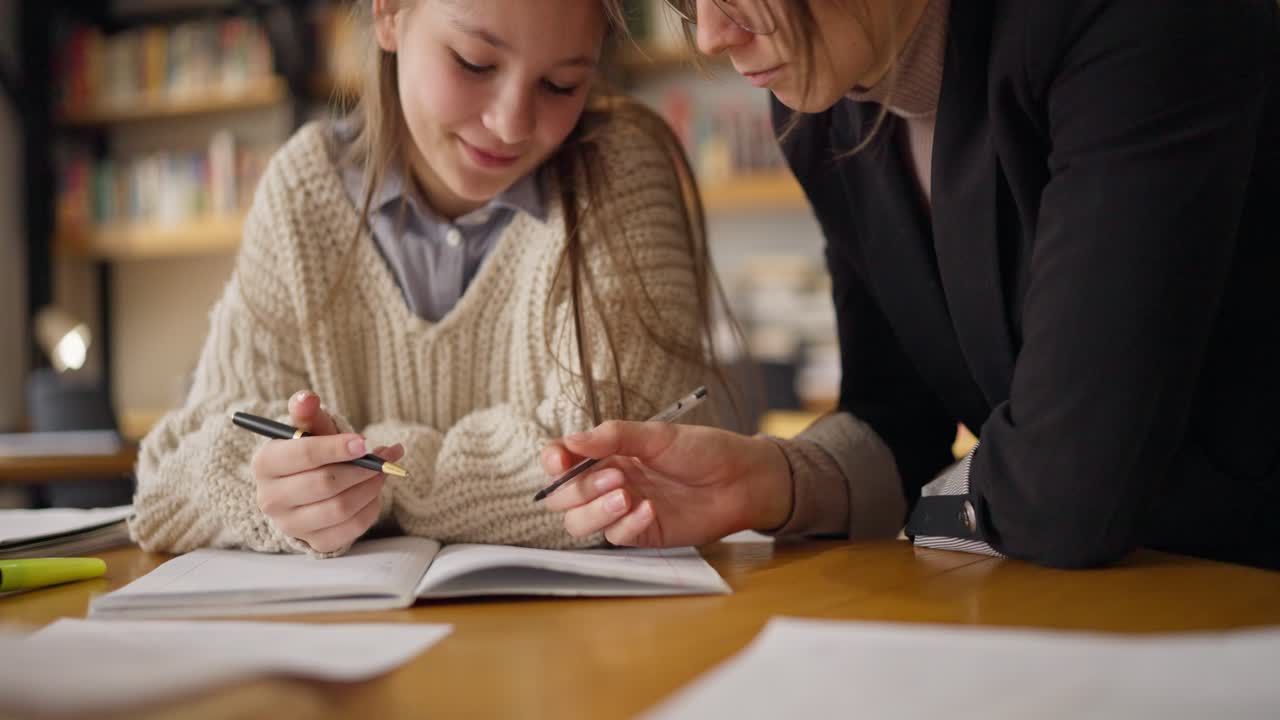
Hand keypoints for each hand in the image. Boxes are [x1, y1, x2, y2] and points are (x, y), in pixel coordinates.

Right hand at [250, 390, 403, 552]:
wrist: (306, 486)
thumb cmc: (309, 452)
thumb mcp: (308, 429)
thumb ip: (307, 413)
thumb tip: (307, 398)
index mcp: (265, 464)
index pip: (304, 455)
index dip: (337, 448)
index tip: (364, 442)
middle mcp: (271, 498)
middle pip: (325, 484)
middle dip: (362, 468)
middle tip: (382, 458)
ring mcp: (290, 525)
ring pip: (341, 508)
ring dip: (370, 487)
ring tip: (381, 472)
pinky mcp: (313, 542)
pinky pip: (351, 528)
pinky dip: (371, 508)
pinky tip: (373, 492)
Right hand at [539, 422, 792, 546]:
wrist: (742, 479)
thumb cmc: (703, 450)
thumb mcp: (658, 435)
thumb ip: (614, 437)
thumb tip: (572, 441)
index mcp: (608, 453)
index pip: (563, 460)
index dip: (553, 461)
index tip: (558, 461)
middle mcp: (609, 482)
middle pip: (564, 498)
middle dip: (579, 488)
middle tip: (616, 476)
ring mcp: (624, 510)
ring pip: (580, 523)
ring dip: (596, 510)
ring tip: (627, 494)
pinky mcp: (643, 533)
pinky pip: (616, 537)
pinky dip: (627, 524)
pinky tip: (651, 510)